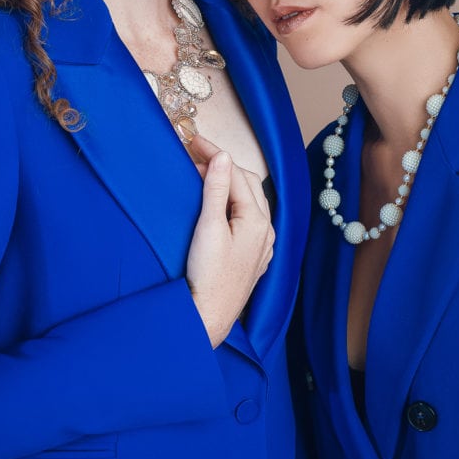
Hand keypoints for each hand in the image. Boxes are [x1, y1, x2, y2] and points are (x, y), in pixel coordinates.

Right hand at [186, 136, 273, 347]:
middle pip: (247, 184)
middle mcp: (266, 230)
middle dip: (223, 166)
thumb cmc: (208, 275)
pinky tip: (221, 204)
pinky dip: (235, 202)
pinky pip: (250, 218)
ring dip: (230, 183)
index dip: (214, 155)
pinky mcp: (255, 256)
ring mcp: (263, 244)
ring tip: (205, 175)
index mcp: (256, 219)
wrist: (210, 317)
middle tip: (195, 156)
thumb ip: (217, 190)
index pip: (236, 174)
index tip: (193, 142)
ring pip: (251, 200)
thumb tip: (223, 157)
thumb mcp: (208, 227)